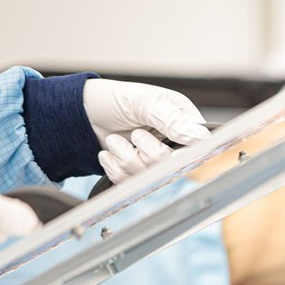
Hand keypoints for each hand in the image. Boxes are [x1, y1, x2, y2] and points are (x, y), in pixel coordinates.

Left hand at [83, 79, 209, 181]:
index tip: (158, 146)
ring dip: (124, 159)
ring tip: (114, 141)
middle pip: (173, 167)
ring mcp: (156, 163)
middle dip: (145, 154)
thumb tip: (201, 137)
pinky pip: (133, 185)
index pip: (198, 147)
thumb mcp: (144, 101)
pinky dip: (116, 169)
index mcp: (185, 124)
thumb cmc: (115, 99)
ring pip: (150, 179)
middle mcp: (175, 145)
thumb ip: (171, 119)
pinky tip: (110, 155)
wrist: (84, 113)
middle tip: (134, 135)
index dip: (180, 152)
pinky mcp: (139, 176)